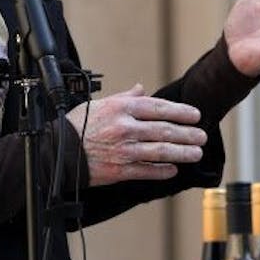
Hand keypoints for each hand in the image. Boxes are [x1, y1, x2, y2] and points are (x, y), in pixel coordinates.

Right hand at [65, 84, 207, 186]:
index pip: (159, 108)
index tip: (196, 116)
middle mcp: (125, 128)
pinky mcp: (119, 170)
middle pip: (164, 131)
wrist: (56, 152)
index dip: (181, 112)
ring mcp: (123, 151)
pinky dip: (162, 171)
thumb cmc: (76, 126)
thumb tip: (141, 89)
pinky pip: (147, 171)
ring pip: (160, 152)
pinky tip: (173, 170)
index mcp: (122, 109)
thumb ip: (124, 97)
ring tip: (196, 153)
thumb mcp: (99, 104)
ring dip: (181, 153)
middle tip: (202, 136)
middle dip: (187, 134)